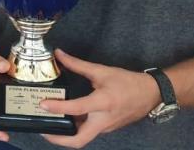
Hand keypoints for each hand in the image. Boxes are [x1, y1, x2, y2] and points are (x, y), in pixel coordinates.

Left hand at [39, 49, 160, 148]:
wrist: (151, 94)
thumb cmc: (128, 82)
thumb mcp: (102, 71)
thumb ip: (77, 64)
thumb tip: (59, 54)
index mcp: (103, 103)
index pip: (77, 109)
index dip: (58, 107)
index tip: (42, 104)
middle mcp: (103, 120)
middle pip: (79, 140)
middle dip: (58, 138)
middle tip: (42, 128)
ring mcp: (105, 128)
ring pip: (82, 138)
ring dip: (65, 134)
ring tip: (48, 122)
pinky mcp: (106, 129)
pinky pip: (88, 132)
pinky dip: (74, 129)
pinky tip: (64, 118)